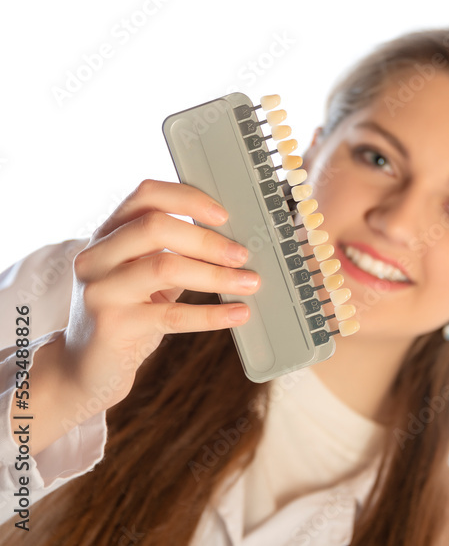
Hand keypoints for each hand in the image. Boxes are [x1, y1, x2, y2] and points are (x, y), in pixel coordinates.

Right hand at [61, 179, 259, 411]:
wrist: (84, 368)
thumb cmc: (128, 313)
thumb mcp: (143, 274)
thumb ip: (174, 252)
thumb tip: (234, 242)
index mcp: (107, 234)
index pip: (146, 195)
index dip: (188, 199)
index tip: (224, 216)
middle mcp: (97, 256)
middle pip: (155, 227)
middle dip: (207, 240)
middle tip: (242, 255)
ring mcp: (101, 291)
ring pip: (165, 267)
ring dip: (216, 275)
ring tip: (250, 283)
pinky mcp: (113, 327)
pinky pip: (173, 315)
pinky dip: (212, 314)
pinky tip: (239, 313)